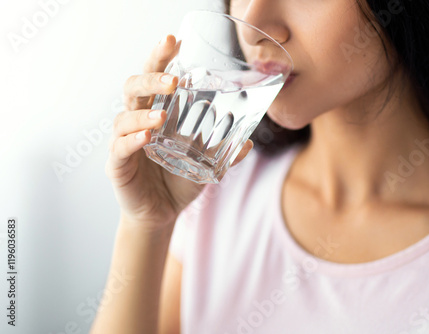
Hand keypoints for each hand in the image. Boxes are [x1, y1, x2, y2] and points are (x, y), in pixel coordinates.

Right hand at [105, 35, 252, 229]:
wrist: (161, 214)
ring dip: (142, 113)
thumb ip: (224, 152)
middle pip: (133, 88)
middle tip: (172, 79)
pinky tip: (146, 136)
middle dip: (150, 77)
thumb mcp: (206, 165)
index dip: (161, 58)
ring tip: (162, 116)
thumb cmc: (178, 182)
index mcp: (157, 113)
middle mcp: (138, 121)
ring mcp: (124, 142)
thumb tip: (250, 142)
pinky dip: (131, 140)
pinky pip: (119, 148)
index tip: (175, 41)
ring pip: (123, 116)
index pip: (155, 79)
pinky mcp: (117, 165)